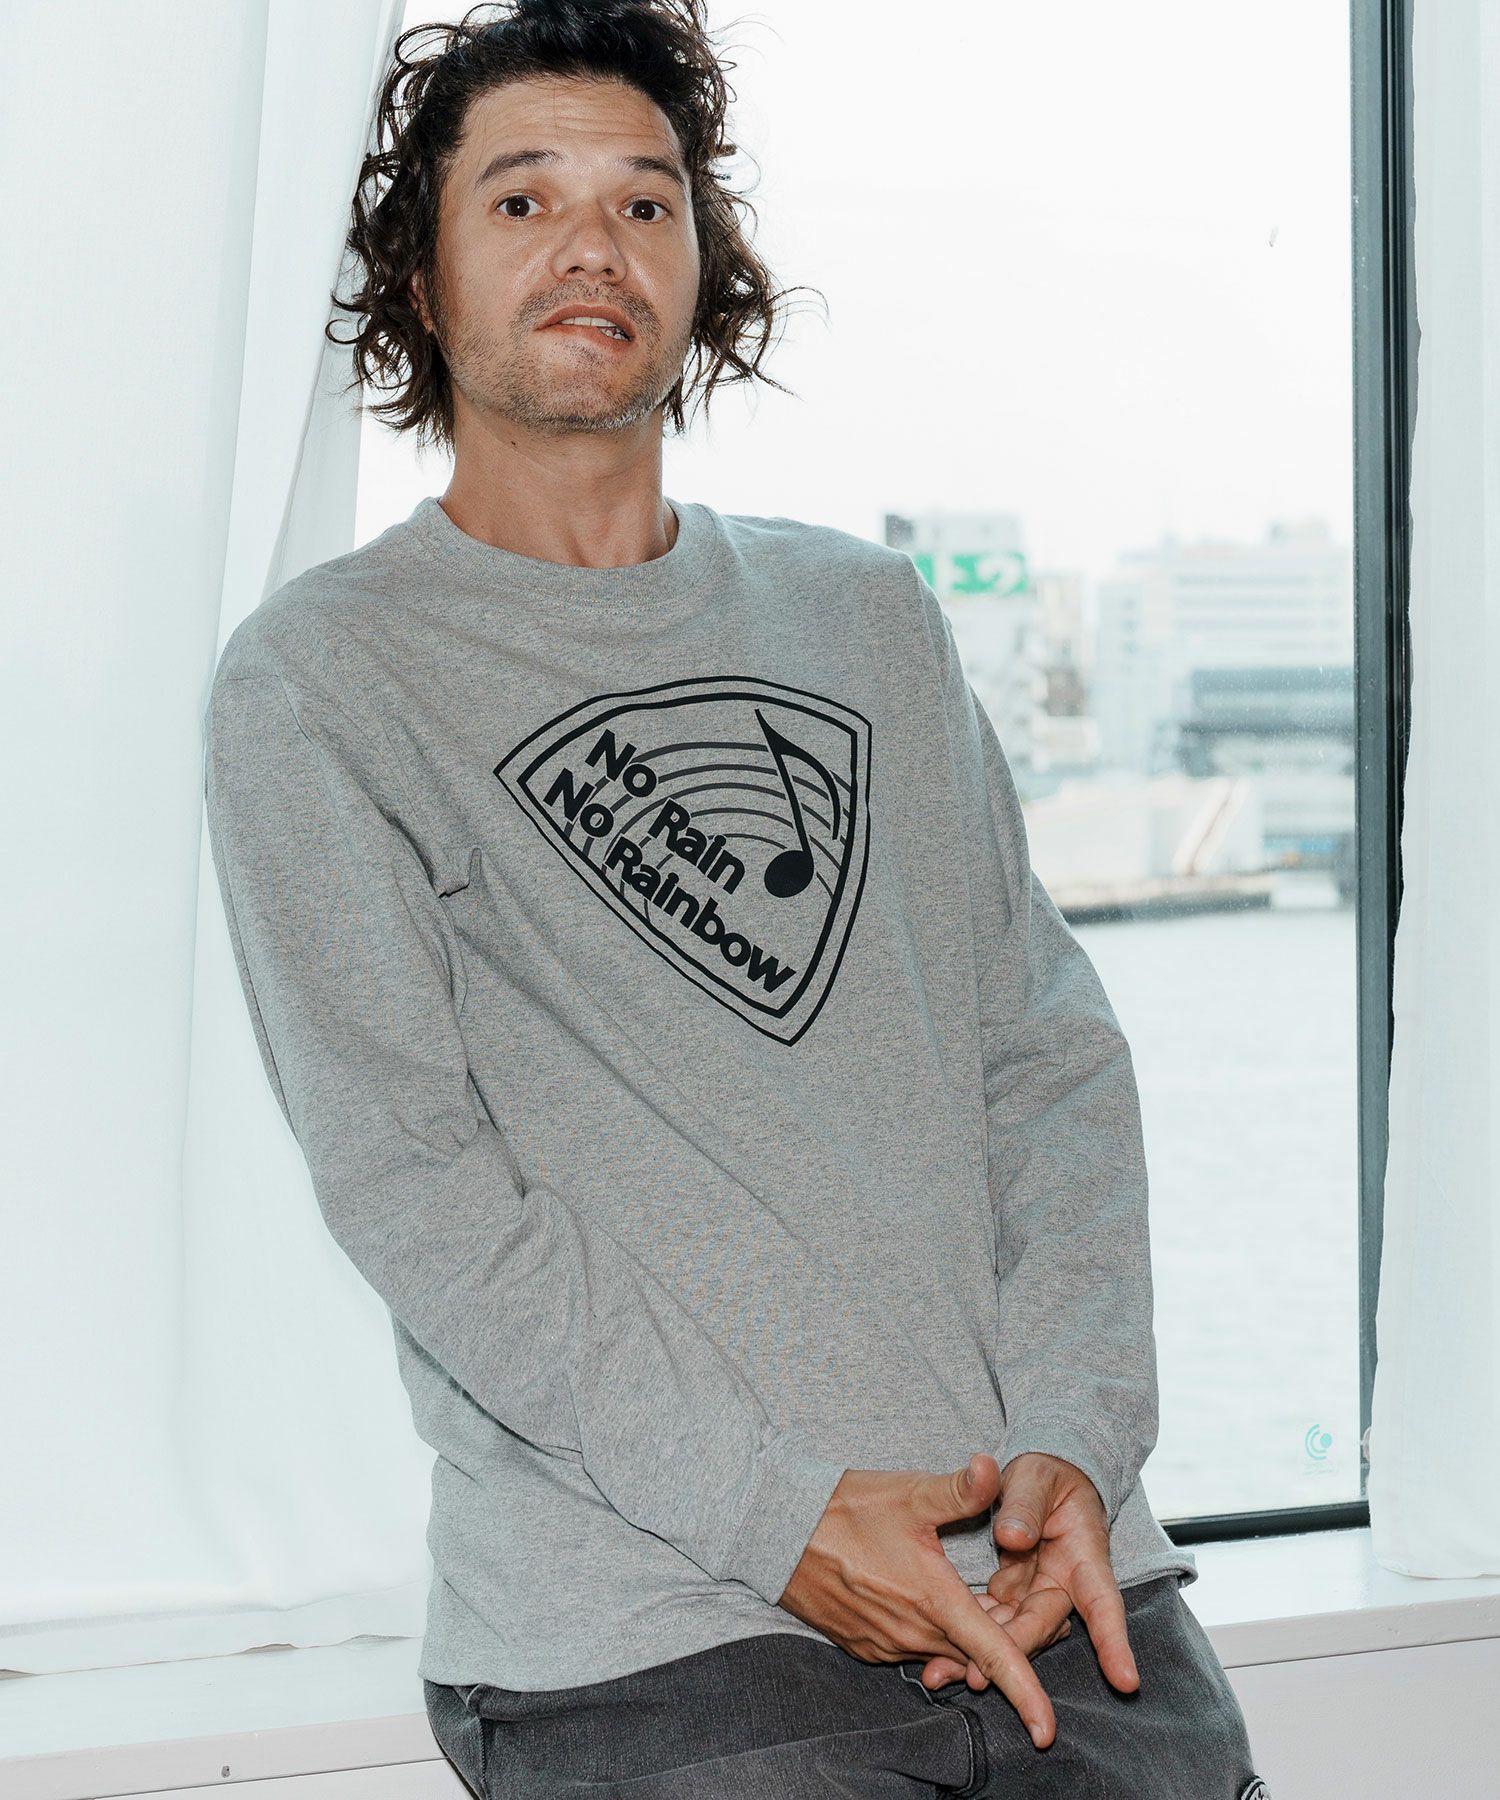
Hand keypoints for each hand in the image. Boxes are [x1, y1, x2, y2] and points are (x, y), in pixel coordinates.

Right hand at [779, 1453, 1064, 1747]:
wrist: (777, 1528)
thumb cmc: (846, 1507)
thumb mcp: (909, 1492)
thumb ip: (959, 1489)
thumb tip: (994, 1467)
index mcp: (932, 1600)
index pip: (992, 1657)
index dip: (1025, 1693)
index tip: (1046, 1731)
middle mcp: (910, 1633)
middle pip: (972, 1655)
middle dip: (1001, 1644)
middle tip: (1023, 1612)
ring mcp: (884, 1643)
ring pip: (943, 1651)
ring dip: (963, 1636)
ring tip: (973, 1599)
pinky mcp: (863, 1644)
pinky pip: (911, 1648)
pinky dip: (930, 1633)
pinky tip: (926, 1599)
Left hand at [916, 1452, 1140, 1705]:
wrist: (1035, 1479)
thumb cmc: (1045, 1475)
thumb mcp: (1037, 1478)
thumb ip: (1026, 1505)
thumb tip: (1013, 1537)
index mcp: (1084, 1555)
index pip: (1103, 1601)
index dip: (1114, 1642)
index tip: (1125, 1679)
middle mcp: (1063, 1584)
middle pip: (1042, 1626)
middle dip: (1013, 1654)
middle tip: (977, 1678)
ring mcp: (1035, 1592)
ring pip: (1013, 1631)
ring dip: (982, 1653)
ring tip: (942, 1674)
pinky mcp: (1011, 1594)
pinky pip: (991, 1619)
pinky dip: (967, 1633)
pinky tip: (937, 1652)